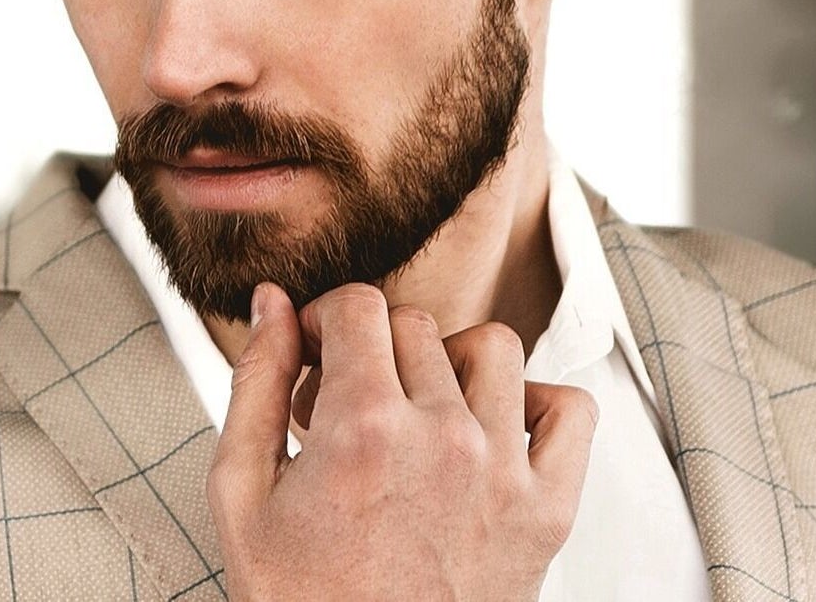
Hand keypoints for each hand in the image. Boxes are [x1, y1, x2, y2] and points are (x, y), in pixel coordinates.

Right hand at [207, 283, 596, 600]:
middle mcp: (442, 438)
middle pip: (414, 325)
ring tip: (419, 408)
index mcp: (364, 429)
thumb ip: (255, 384)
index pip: (360, 306)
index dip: (328, 317)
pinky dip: (538, 402)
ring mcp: (503, 470)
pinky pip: (572, 410)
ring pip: (492, 348)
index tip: (323, 346)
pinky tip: (493, 426)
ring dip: (447, 361)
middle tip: (353, 400)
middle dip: (372, 348)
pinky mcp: (547, 508)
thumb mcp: (243, 494)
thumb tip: (272, 307)